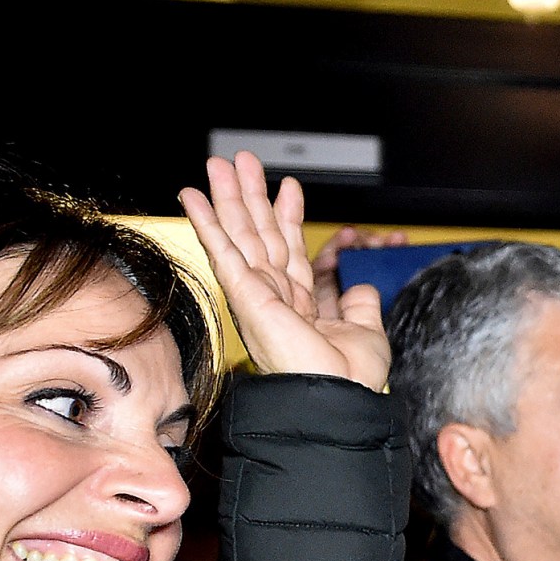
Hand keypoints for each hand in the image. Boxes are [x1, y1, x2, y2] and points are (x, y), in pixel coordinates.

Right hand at [179, 152, 389, 391]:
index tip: (287, 187)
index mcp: (301, 305)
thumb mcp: (366, 328)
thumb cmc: (351, 380)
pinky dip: (208, 221)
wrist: (339, 399)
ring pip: (239, 235)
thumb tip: (360, 282)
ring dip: (227, 197)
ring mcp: (257, 295)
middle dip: (251, 196)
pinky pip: (224, 250)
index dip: (288, 216)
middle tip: (242, 161)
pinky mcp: (244, 295)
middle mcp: (275, 298)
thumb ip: (359, 302)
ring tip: (219, 164)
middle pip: (259, 235)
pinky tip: (193, 196)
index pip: (290, 249)